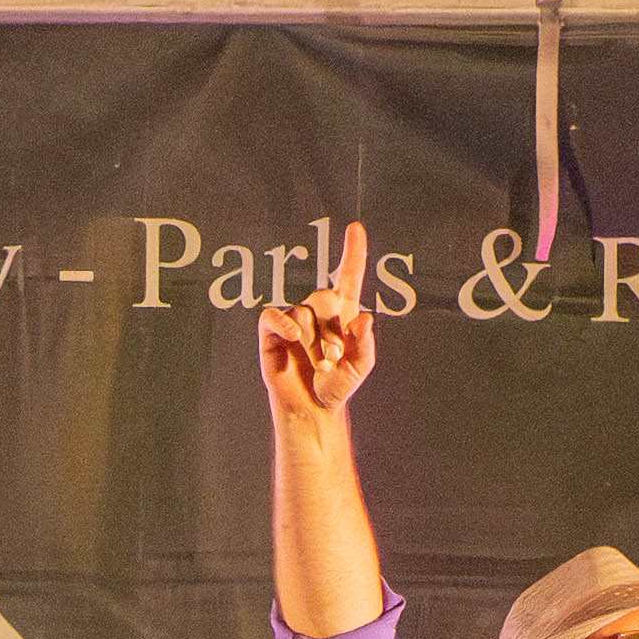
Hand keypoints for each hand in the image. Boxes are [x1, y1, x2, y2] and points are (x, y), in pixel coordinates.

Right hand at [256, 224, 376, 425]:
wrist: (311, 409)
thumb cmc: (336, 386)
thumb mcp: (360, 367)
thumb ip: (366, 344)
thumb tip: (364, 318)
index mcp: (342, 314)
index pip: (348, 277)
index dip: (352, 253)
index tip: (355, 228)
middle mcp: (317, 312)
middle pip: (324, 297)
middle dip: (331, 329)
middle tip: (334, 357)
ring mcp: (294, 321)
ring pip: (303, 312)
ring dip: (313, 341)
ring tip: (317, 364)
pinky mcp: (273, 333)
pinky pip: (275, 316)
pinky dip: (283, 324)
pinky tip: (293, 337)